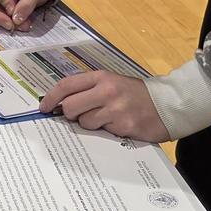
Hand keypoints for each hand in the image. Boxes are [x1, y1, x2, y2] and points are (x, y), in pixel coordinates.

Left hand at [39, 72, 168, 141]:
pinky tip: (117, 125)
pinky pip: (101, 132)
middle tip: (77, 116)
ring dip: (89, 124)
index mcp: (101, 77)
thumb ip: (88, 89)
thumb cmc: (135, 94)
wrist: (167, 104)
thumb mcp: (112, 83)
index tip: (43, 108)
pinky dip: (105, 131)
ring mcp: (115, 109)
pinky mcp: (124, 126)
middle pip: (70, 106)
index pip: (66, 85)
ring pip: (84, 122)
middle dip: (69, 114)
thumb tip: (61, 103)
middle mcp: (106, 90)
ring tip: (105, 119)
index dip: (51, 97)